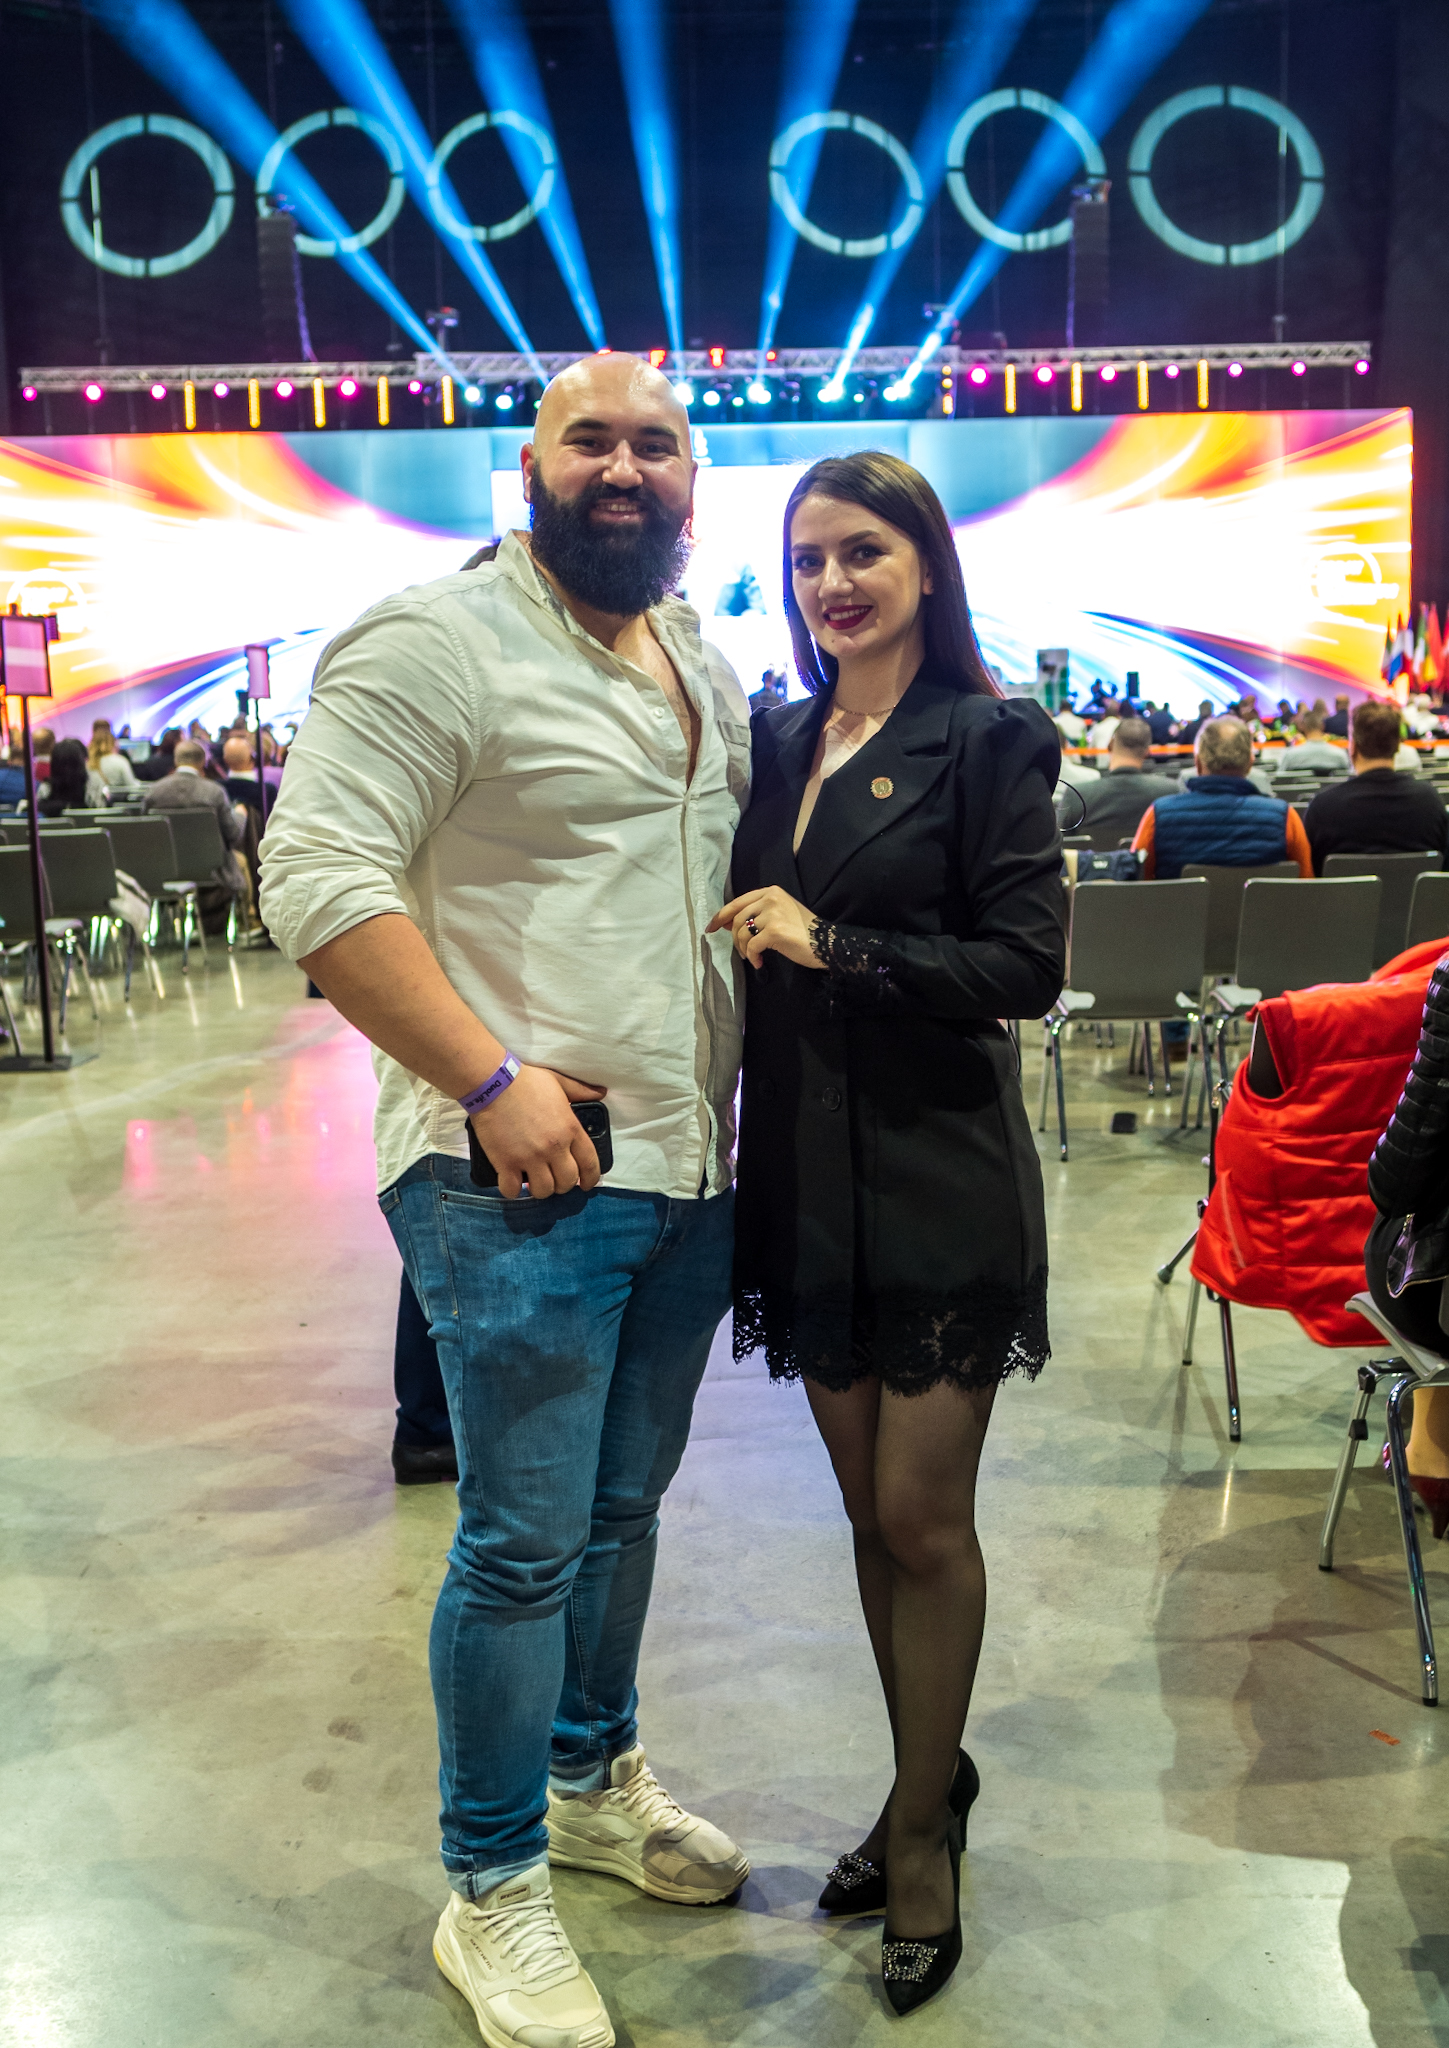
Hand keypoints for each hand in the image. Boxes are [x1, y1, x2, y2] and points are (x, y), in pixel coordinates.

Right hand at [471, 1065, 606, 1199]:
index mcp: (570, 1129)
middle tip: (554, 1179)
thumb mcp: (559, 1082)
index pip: (589, 1163)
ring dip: (540, 1189)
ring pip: (543, 1190)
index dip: (590, 1179)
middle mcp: (553, 1147)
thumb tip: (600, 1093)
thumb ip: (581, 1091)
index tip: (586, 1184)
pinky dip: (512, 1191)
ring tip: (533, 1181)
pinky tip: (512, 1183)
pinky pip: (513, 1190)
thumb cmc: (525, 1081)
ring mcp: (529, 1157)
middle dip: (563, 1184)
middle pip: (567, 1182)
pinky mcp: (506, 1162)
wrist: (492, 1082)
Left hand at [707, 885, 824, 970]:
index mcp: (771, 891)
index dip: (720, 916)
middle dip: (734, 938)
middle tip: (742, 952)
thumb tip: (724, 923)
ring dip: (744, 949)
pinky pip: (752, 946)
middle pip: (737, 919)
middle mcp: (771, 898)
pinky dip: (752, 957)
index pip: (737, 902)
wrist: (824, 943)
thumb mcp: (778, 915)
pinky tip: (759, 963)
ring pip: (742, 933)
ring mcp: (773, 913)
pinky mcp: (774, 930)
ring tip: (753, 957)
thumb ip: (754, 915)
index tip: (709, 928)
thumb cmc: (802, 931)